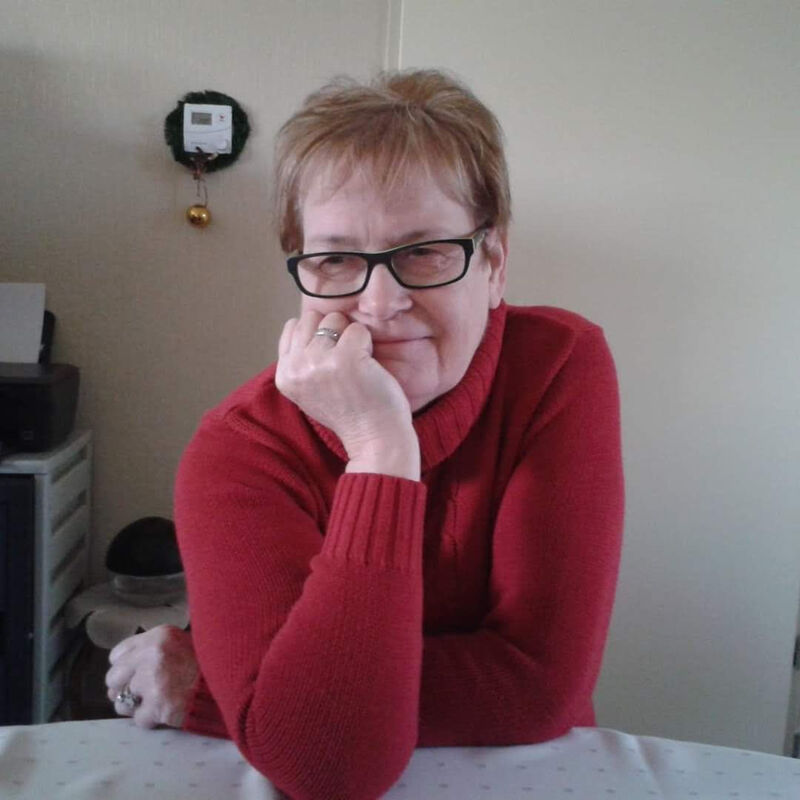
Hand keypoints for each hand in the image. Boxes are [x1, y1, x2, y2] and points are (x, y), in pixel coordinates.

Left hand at [105, 625, 197, 728]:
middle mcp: (153, 655)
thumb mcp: (181, 643)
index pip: (118, 654)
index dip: (126, 668)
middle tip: (141, 694)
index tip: (136, 675)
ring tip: (154, 704)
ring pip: (121, 702)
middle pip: (113, 678)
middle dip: (124, 689)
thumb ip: (154, 648)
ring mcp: (154, 681)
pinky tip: (165, 713)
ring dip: (135, 707)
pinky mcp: (159, 706)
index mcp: (159, 636)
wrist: (231, 684)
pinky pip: (139, 720)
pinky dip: (150, 720)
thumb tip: (126, 666)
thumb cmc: (205, 664)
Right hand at [276, 310, 419, 478]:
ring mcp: (319, 361)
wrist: (374, 439)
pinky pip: (358, 329)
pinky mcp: (345, 358)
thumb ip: (300, 361)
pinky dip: (367, 344)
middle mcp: (296, 368)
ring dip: (350, 337)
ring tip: (356, 365)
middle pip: (311, 317)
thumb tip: (302, 324)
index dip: (317, 336)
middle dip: (332, 332)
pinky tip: (368, 367)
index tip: (330, 360)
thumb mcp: (309, 390)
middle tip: (345, 362)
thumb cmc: (350, 413)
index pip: (293, 327)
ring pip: (334, 319)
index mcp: (284, 376)